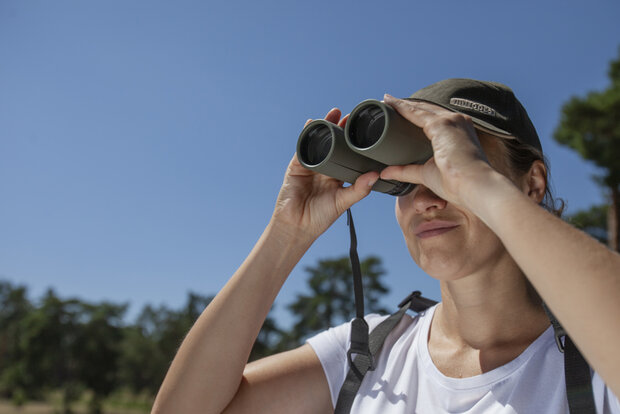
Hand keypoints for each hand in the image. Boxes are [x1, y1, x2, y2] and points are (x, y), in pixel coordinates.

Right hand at [272, 108, 378, 241]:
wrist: (297, 226)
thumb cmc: (320, 217)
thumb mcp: (343, 202)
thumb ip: (359, 190)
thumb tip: (376, 175)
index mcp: (338, 176)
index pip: (349, 155)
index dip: (356, 143)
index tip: (366, 130)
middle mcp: (325, 168)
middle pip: (335, 144)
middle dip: (341, 129)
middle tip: (352, 116)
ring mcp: (311, 165)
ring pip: (319, 142)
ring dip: (326, 126)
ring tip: (335, 113)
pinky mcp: (297, 165)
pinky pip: (302, 147)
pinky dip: (307, 134)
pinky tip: (312, 122)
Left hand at [379, 95, 496, 207]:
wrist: (475, 186)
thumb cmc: (457, 184)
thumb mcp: (426, 174)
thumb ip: (406, 171)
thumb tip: (386, 173)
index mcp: (457, 131)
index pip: (432, 117)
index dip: (414, 113)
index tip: (397, 110)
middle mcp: (456, 121)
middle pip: (425, 109)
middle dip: (406, 105)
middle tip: (387, 103)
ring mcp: (451, 120)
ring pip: (420, 108)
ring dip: (401, 104)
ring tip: (385, 101)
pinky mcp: (443, 124)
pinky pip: (416, 112)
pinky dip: (402, 107)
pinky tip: (390, 103)